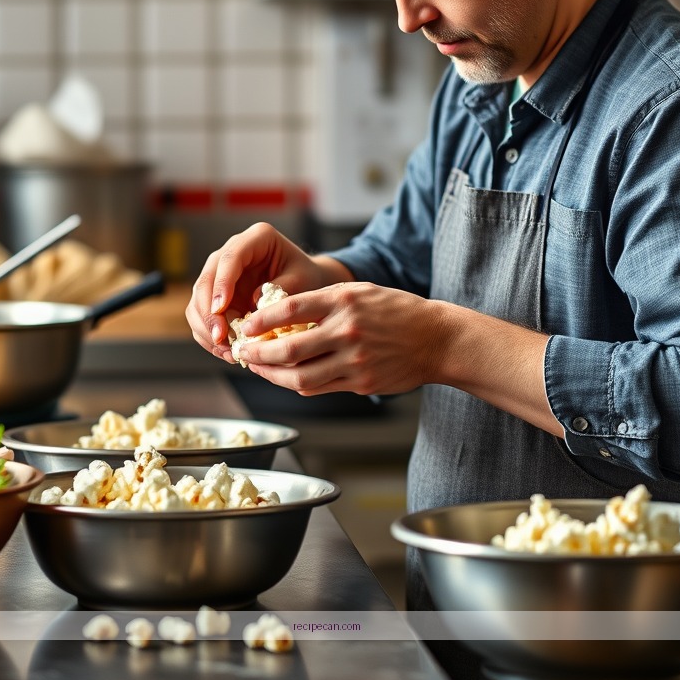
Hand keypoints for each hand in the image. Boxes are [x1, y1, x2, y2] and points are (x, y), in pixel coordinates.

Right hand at [186, 221, 344, 361]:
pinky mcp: (217, 295)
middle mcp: (232, 252)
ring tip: (226, 351)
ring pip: (199, 300)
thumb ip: (282, 289)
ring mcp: (221, 274)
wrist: (306, 282)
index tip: (221, 309)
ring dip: (206, 328)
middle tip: (220, 339)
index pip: (230, 258)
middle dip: (209, 312)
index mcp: (257, 238)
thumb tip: (253, 303)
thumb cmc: (306, 277)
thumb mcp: (303, 279)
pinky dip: (209, 335)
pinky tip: (225, 351)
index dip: (222, 284)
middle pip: (207, 280)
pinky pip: (202, 316)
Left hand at [233, 281, 450, 396]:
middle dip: (258, 354)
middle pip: (289, 349)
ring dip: (273, 375)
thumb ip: (324, 301)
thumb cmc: (397, 311)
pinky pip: (320, 387)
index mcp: (344, 301)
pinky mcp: (361, 382)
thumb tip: (280, 311)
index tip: (245, 326)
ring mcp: (355, 360)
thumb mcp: (361, 292)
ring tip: (258, 368)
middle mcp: (347, 330)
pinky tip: (286, 378)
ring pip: (301, 376)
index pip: (290, 309)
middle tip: (242, 353)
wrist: (437, 339)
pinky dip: (297, 384)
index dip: (261, 320)